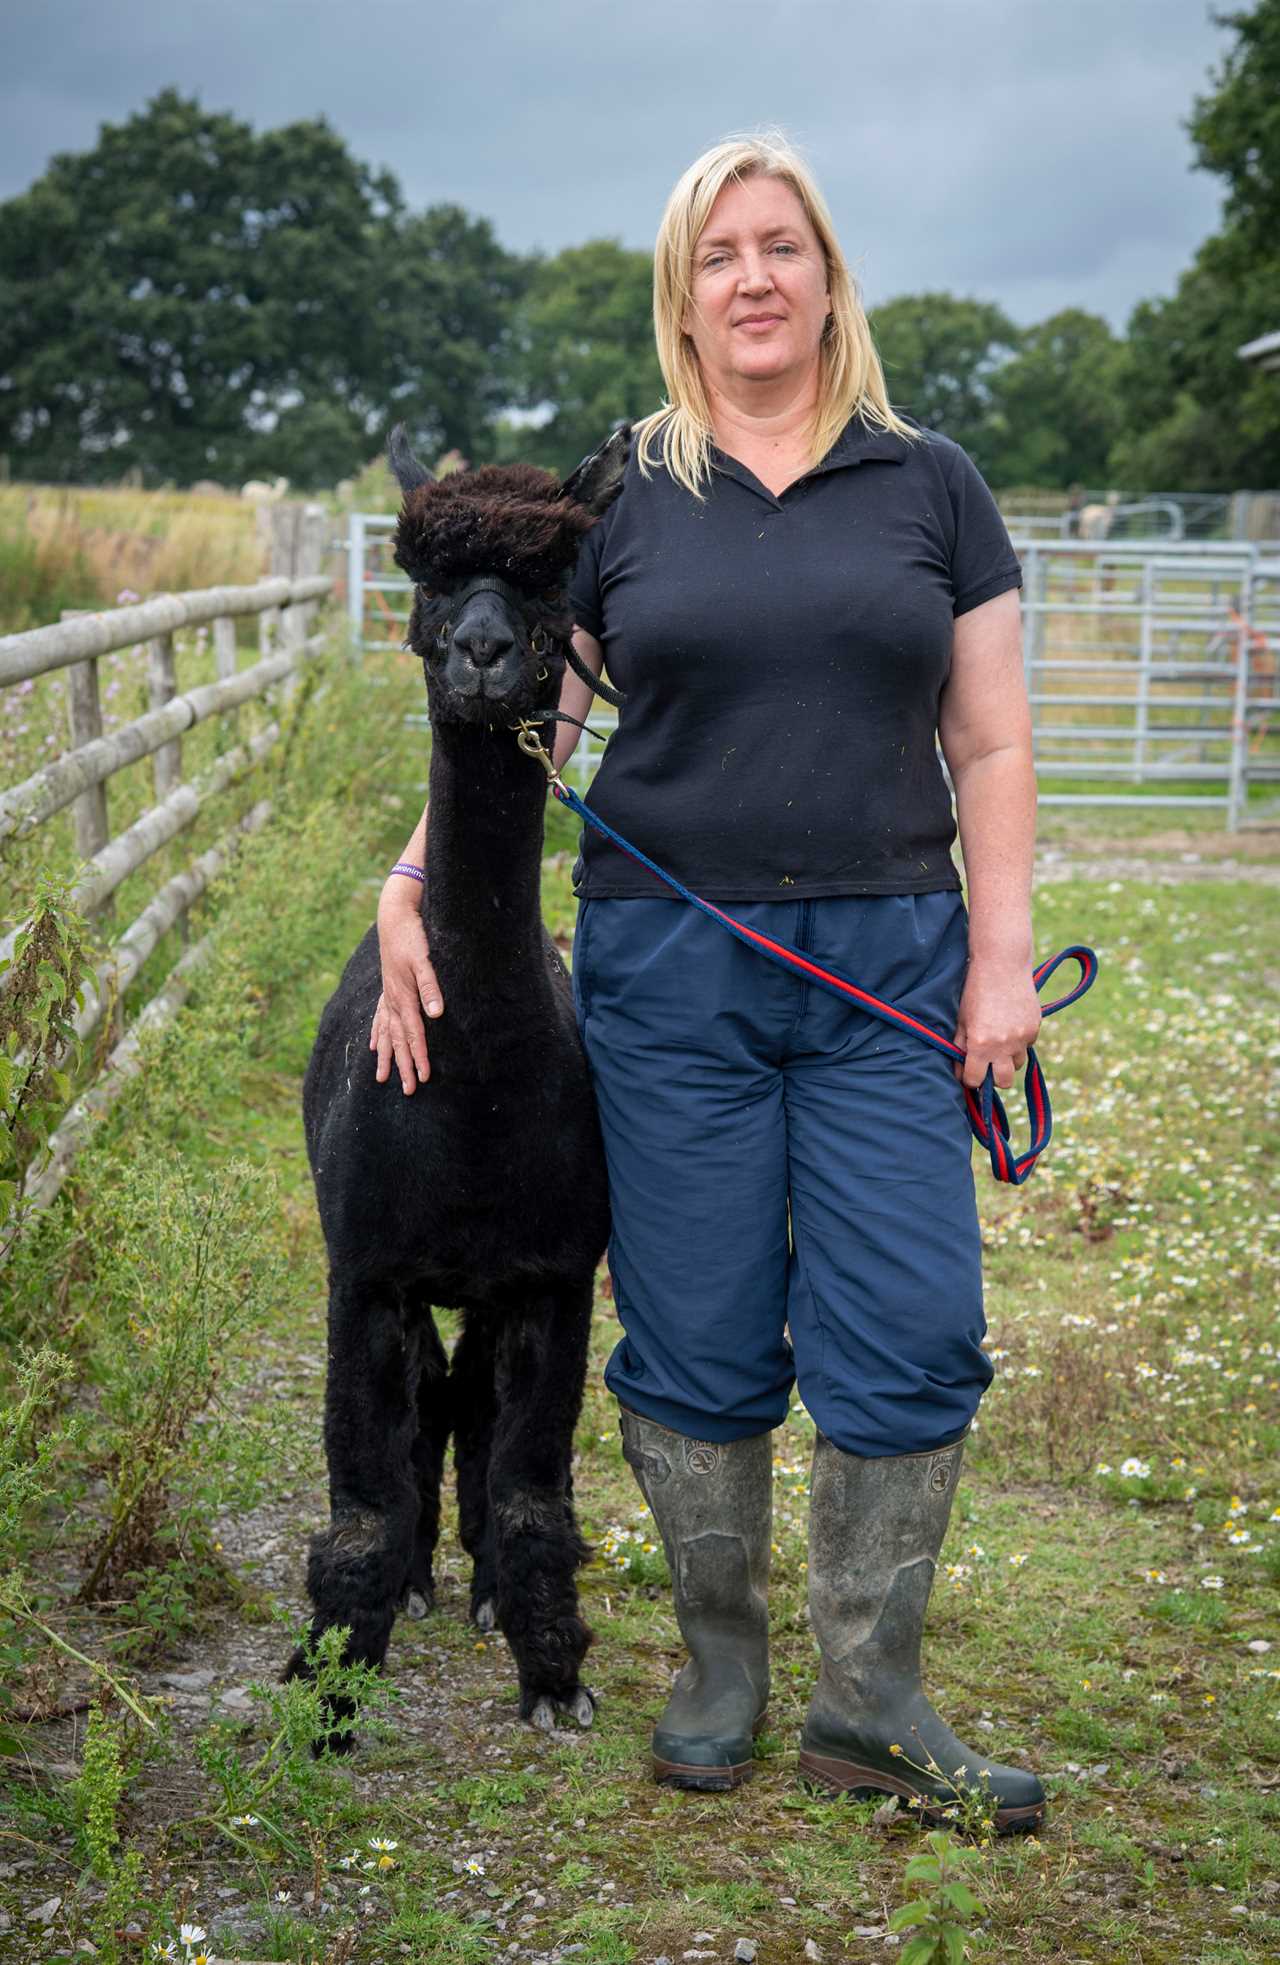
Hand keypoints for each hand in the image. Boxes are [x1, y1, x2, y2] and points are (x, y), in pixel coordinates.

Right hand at [371, 893, 443, 1092]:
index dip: (420, 1056)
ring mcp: (387, 995)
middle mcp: (393, 999)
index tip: (425, 1078)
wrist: (394, 917)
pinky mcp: (387, 988)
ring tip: (381, 1078)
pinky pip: (379, 1018)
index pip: (413, 1033)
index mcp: (403, 996)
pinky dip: (377, 1035)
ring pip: (386, 1033)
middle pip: (398, 1040)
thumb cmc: (412, 937)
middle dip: (404, 1066)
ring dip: (386, 1056)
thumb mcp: (425, 959)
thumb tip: (436, 1013)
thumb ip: (430, 986)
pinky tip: (373, 1046)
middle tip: (409, 1091)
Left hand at [952, 954, 1041, 1091]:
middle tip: (987, 1066)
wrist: (1002, 965)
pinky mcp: (1035, 1028)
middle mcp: (1003, 1046)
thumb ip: (960, 1046)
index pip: (975, 1080)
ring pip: (1017, 1064)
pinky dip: (1019, 1042)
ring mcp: (1022, 1038)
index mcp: (980, 1045)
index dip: (970, 1079)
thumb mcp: (962, 1019)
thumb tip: (959, 1070)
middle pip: (1004, 1082)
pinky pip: (1027, 1046)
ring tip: (999, 1041)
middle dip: (994, 1079)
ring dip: (1008, 1059)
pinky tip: (1010, 1024)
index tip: (968, 1072)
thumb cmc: (975, 991)